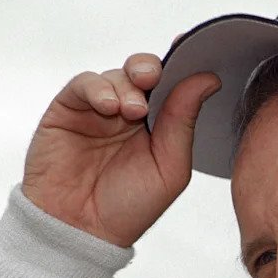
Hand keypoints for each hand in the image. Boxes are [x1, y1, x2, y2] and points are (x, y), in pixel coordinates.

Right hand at [22, 53, 220, 246]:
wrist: (80, 231)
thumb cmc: (128, 207)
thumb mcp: (170, 167)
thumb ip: (184, 121)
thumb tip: (208, 79)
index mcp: (160, 125)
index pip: (174, 85)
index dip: (184, 64)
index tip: (195, 47)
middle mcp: (130, 113)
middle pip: (145, 72)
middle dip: (151, 68)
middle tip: (154, 77)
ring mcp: (99, 109)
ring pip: (116, 74)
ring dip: (126, 85)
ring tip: (130, 110)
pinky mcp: (68, 109)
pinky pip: (84, 84)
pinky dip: (98, 88)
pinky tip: (109, 107)